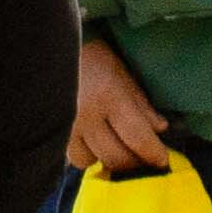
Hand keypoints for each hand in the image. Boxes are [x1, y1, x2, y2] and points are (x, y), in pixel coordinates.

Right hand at [65, 37, 174, 177]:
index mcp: (109, 97)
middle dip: (133, 163)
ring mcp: (64, 126)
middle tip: (143, 160)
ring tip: (112, 148)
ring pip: (88, 161)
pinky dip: (84, 154)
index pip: (137, 137)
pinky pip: (69, 155)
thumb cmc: (92, 58)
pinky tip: (91, 144)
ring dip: (103, 159)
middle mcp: (86, 116)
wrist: (50, 49)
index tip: (162, 161)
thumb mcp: (123, 75)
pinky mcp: (51, 131)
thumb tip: (159, 129)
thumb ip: (141, 104)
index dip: (153, 154)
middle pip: (114, 156)